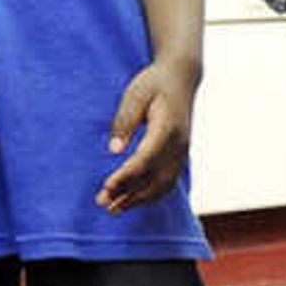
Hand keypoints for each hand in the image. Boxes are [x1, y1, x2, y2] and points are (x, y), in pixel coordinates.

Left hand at [99, 60, 196, 211]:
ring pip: (163, 185)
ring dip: (138, 199)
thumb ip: (125, 121)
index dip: (127, 175)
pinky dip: (150, 195)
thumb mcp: (136, 94)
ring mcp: (182, 152)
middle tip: (103, 204)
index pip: (146, 158)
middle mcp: (179, 144)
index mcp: (168, 128)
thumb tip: (114, 150)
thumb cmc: (154, 83)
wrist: (181, 77)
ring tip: (114, 209)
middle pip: (155, 178)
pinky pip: (167, 182)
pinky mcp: (179, 156)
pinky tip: (132, 200)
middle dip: (129, 194)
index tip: (107, 186)